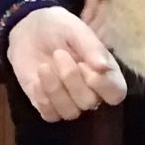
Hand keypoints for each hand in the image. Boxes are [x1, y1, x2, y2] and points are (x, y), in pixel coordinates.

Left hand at [8, 6, 128, 122]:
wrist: (28, 31)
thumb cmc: (58, 28)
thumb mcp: (75, 29)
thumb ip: (91, 47)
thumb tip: (104, 67)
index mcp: (106, 73)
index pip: (116, 94)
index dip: (102, 85)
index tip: (84, 64)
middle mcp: (91, 92)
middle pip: (89, 102)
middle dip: (71, 78)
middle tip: (58, 54)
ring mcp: (70, 102)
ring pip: (70, 112)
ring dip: (54, 88)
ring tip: (44, 66)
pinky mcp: (49, 108)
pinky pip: (50, 115)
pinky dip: (42, 98)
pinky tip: (36, 80)